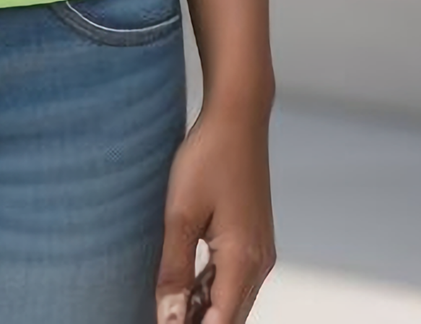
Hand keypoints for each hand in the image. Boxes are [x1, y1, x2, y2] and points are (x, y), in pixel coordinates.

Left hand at [155, 100, 275, 323]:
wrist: (238, 116)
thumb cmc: (208, 158)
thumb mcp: (181, 214)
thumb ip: (175, 271)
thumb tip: (170, 319)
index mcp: (243, 261)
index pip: (219, 323)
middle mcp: (258, 263)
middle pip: (228, 317)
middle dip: (197, 323)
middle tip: (162, 317)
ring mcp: (259, 251)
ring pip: (231, 300)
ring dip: (203, 310)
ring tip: (169, 310)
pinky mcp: (253, 238)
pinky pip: (233, 278)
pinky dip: (211, 289)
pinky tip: (186, 289)